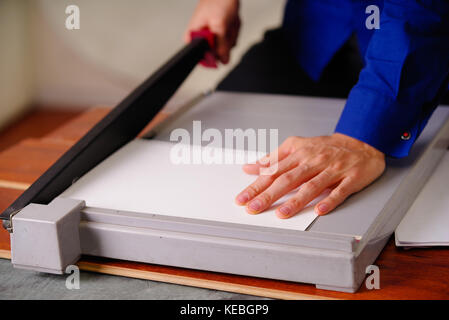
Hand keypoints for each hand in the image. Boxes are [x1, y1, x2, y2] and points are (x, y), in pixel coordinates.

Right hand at [184, 0, 239, 63]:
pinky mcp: (220, 34)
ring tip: (227, 22)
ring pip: (225, 48)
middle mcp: (202, 38)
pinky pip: (230, 41)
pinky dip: (234, 32)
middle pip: (216, 54)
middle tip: (224, 28)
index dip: (210, 57)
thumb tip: (223, 60)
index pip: (198, 57)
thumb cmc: (218, 1)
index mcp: (194, 35)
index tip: (217, 53)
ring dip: (231, 35)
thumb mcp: (220, 25)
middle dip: (225, 42)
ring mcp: (212, 37)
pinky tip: (231, 23)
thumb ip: (221, 45)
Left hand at [235, 134, 385, 217]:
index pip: (274, 171)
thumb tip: (250, 167)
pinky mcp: (351, 178)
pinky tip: (320, 210)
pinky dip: (330, 200)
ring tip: (282, 213)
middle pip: (288, 179)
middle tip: (254, 208)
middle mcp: (314, 161)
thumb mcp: (296, 146)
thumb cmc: (326, 147)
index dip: (257, 185)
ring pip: (312, 186)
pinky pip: (340, 190)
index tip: (243, 198)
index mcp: (299, 154)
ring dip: (296, 200)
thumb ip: (273, 158)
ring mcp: (333, 170)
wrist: (361, 142)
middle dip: (269, 195)